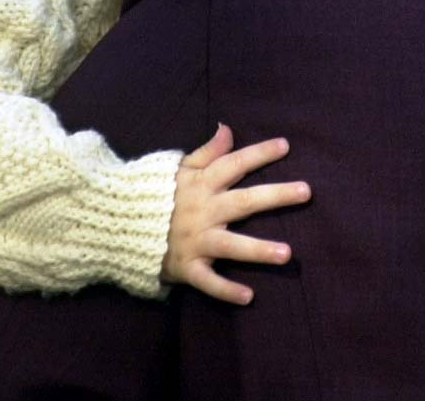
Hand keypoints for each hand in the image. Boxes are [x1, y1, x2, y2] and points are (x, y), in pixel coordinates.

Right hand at [161, 123, 310, 304]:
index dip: (259, 154)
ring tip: (287, 254)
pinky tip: (248, 296)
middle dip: (276, 196)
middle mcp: (203, 210)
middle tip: (306, 192)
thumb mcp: (178, 168)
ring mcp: (196, 240)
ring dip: (258, 249)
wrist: (118, 224)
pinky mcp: (187, 267)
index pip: (234, 164)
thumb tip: (227, 128)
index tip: (286, 146)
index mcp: (201, 184)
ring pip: (231, 245)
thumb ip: (206, 152)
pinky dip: (225, 290)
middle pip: (244, 201)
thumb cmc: (156, 194)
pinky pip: (208, 281)